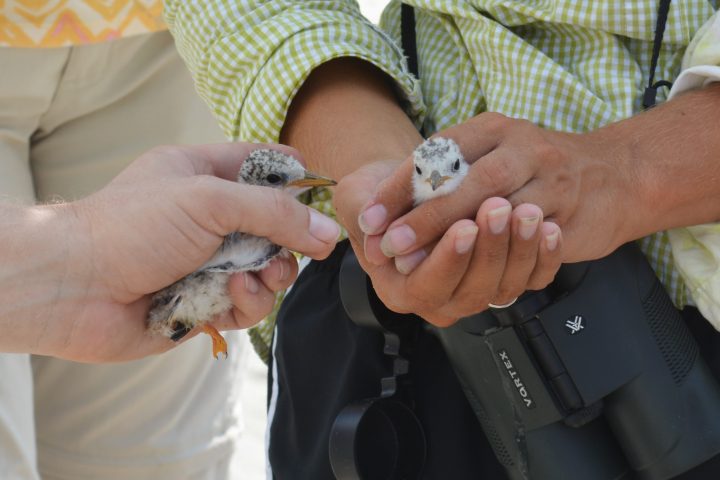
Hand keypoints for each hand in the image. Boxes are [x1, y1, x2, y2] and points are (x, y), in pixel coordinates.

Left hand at [10, 143, 338, 361]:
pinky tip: (230, 300)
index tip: (320, 191)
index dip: (293, 175)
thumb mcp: (209, 200)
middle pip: (272, 225)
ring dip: (268, 277)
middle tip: (293, 253)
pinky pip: (245, 304)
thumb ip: (274, 213)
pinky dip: (246, 304)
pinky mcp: (203, 300)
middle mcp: (206, 217)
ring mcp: (205, 261)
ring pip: (264, 269)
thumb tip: (329, 233)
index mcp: (201, 174)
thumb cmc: (131, 227)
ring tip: (252, 280)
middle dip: (287, 242)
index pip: (259, 164)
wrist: (75, 288)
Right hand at [334, 159, 561, 325]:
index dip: (447, 259)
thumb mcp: (358, 197)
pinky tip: (549, 228)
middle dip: (489, 250)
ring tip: (526, 211)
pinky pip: (531, 279)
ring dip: (519, 249)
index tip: (463, 226)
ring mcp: (474, 292)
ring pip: (505, 286)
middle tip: (498, 208)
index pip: (426, 287)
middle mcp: (439, 299)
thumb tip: (377, 229)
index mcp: (399, 289)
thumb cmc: (384, 196)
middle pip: (472, 290)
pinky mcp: (502, 279)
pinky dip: (543, 256)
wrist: (409, 191)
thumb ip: (364, 210)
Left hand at [359, 113, 633, 265]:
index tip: (370, 218)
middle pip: (470, 183)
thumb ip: (442, 174)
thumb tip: (382, 214)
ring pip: (503, 215)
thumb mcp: (488, 151)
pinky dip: (500, 261)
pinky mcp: (573, 219)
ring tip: (419, 263)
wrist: (616, 171)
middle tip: (391, 245)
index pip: (439, 153)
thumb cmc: (532, 165)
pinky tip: (473, 275)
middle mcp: (525, 149)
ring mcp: (553, 182)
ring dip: (460, 244)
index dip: (400, 187)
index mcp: (494, 128)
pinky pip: (534, 245)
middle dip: (425, 218)